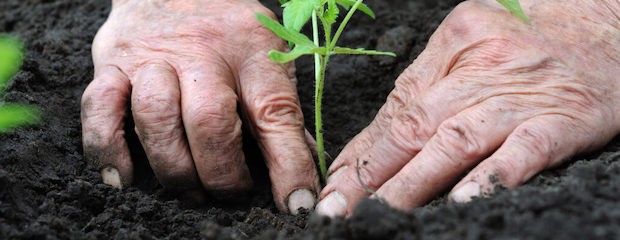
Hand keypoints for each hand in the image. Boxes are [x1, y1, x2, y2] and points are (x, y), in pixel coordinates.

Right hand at [80, 0, 319, 213]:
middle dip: (221, 173)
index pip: (276, 112)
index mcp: (251, 51)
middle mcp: (201, 52)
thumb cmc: (227, 29)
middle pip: (209, 121)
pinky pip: (100, 109)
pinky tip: (125, 178)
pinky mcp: (111, 63)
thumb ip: (279, 108)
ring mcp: (152, 57)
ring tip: (190, 190)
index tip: (296, 203)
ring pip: (155, 119)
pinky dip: (108, 150)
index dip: (289, 165)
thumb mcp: (266, 54)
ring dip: (174, 169)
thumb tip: (300, 169)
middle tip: (230, 194)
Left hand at [317, 0, 619, 216]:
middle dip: (373, 175)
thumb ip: (419, 97)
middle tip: (340, 210)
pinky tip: (465, 199)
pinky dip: (493, 175)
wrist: (609, 22)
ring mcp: (521, 92)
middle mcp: (481, 66)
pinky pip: (524, 148)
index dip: (361, 155)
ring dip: (415, 182)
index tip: (335, 189)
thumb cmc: (530, 41)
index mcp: (452, 45)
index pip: (396, 110)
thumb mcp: (467, 51)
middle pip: (416, 125)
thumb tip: (363, 153)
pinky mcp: (565, 117)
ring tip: (384, 213)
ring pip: (457, 138)